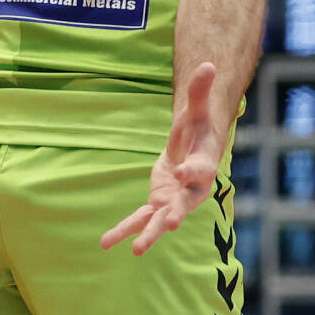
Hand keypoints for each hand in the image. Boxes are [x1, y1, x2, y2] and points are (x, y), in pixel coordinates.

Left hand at [101, 62, 223, 255]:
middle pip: (184, 204)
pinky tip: (105, 243)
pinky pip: (139, 218)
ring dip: (148, 234)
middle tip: (169, 225)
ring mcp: (173, 200)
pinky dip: (123, 230)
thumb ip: (200, 91)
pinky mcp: (157, 202)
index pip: (199, 170)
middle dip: (175, 215)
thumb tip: (208, 64)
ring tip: (135, 250)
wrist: (193, 147)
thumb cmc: (199, 129)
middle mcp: (190, 189)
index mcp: (204, 166)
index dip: (191, 171)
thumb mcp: (197, 109)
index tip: (182, 172)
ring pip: (160, 219)